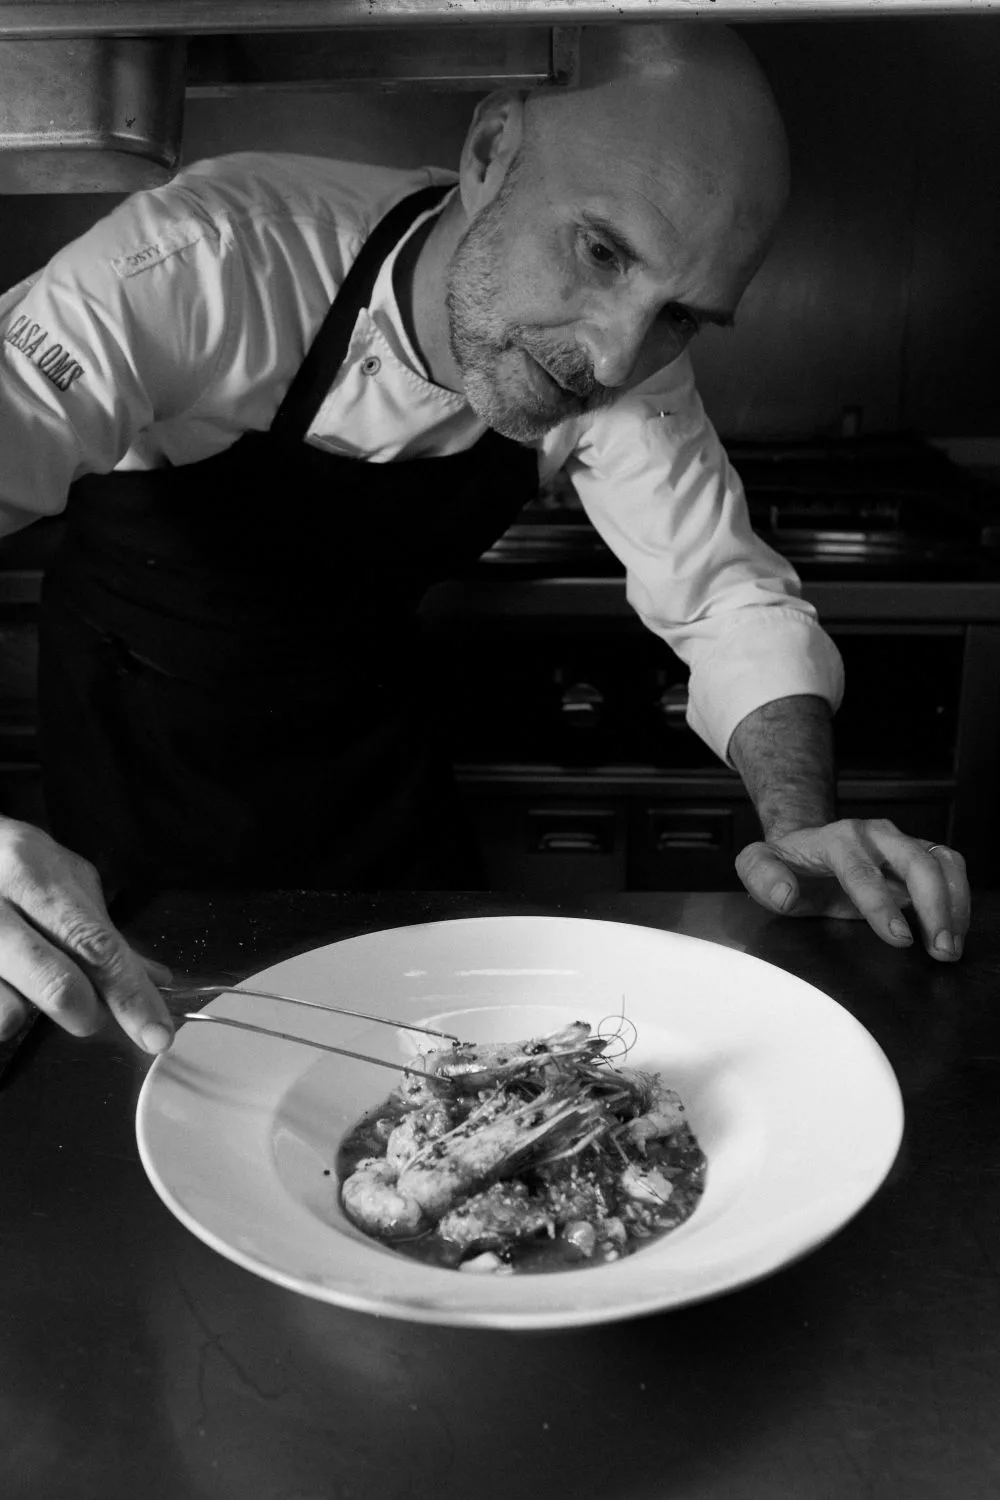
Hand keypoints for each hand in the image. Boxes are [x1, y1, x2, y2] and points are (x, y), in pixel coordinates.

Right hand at [0, 817, 174, 1049]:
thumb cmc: (7, 866)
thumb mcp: (58, 876)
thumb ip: (103, 930)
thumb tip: (153, 980)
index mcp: (30, 872)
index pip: (95, 944)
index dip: (131, 996)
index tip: (156, 1034)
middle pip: (57, 986)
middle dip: (88, 1013)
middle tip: (90, 1009)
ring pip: (11, 1014)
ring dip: (34, 1013)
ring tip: (30, 984)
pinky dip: (6, 1010)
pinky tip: (7, 984)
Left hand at [735, 818, 969, 960]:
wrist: (807, 846)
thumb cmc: (788, 865)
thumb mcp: (758, 866)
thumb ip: (761, 876)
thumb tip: (784, 895)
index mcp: (836, 838)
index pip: (862, 870)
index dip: (881, 904)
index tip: (899, 939)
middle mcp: (875, 835)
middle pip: (915, 861)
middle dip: (933, 905)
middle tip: (939, 948)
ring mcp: (901, 842)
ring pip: (941, 861)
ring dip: (954, 903)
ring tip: (950, 946)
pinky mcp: (919, 854)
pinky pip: (950, 867)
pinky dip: (959, 898)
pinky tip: (954, 932)